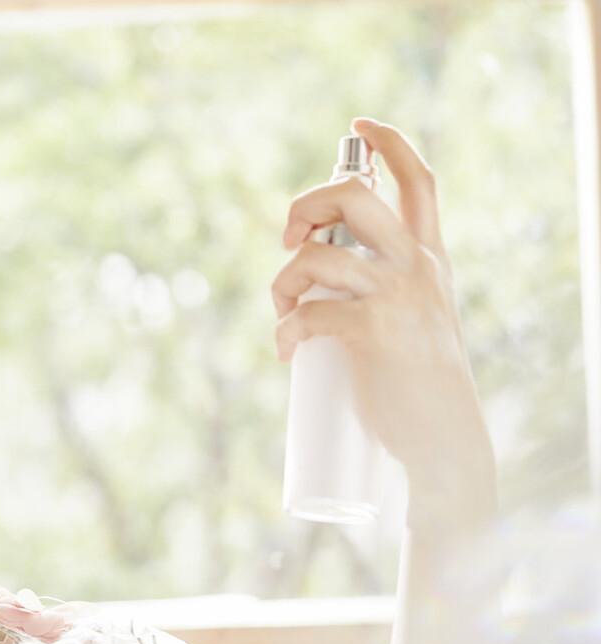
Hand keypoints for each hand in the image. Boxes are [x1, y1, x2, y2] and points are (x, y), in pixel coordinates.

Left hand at [270, 118, 496, 524]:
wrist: (441, 439)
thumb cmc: (416, 383)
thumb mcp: (414, 318)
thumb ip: (381, 287)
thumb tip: (315, 277)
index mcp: (428, 259)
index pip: (419, 182)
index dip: (389, 144)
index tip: (359, 124)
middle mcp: (416, 266)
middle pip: (352, 196)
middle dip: (304, 206)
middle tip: (289, 241)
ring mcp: (395, 296)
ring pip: (315, 256)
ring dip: (283, 283)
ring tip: (285, 316)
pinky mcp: (372, 331)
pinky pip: (307, 312)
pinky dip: (285, 331)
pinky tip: (287, 351)